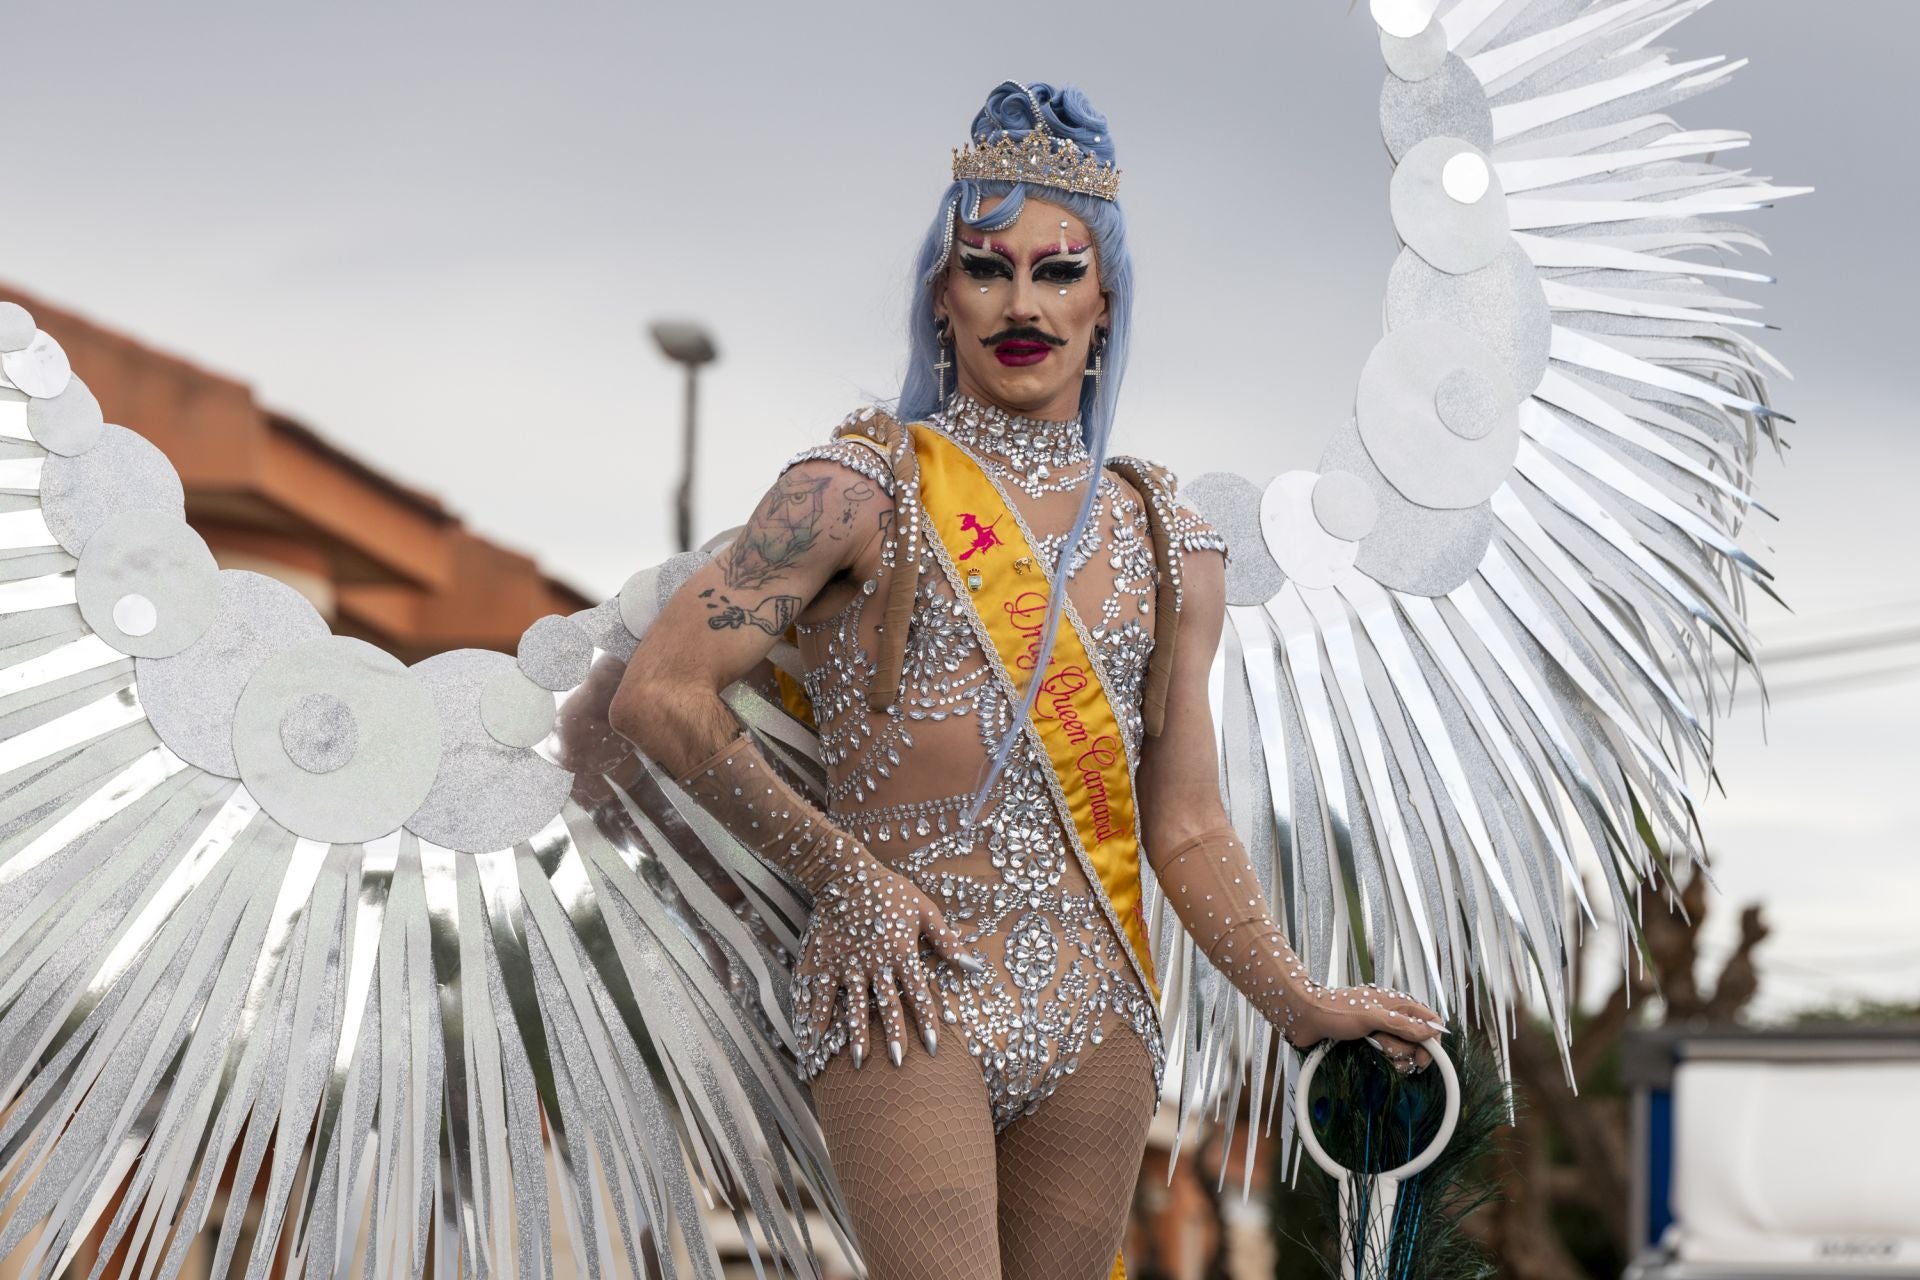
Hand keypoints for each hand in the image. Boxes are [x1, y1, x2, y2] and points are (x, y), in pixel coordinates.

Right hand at [794, 858, 984, 1067]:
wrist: (844, 874)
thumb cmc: (889, 891)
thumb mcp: (924, 910)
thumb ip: (946, 941)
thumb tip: (975, 965)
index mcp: (901, 952)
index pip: (918, 993)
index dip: (926, 1021)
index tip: (933, 1047)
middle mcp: (875, 963)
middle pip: (886, 1005)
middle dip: (893, 1036)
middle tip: (899, 1063)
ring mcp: (847, 965)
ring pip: (852, 1006)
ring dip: (856, 1035)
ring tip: (857, 1062)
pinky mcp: (825, 962)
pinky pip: (820, 994)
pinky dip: (817, 1017)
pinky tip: (816, 1040)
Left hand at [1280, 978, 1445, 1073]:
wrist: (1304, 1018)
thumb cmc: (1333, 1010)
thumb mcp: (1370, 1017)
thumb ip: (1401, 1024)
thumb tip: (1431, 1032)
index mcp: (1396, 1002)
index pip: (1430, 1021)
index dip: (1431, 1041)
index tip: (1422, 1057)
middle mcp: (1392, 1015)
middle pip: (1417, 1040)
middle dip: (1405, 1050)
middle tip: (1385, 1048)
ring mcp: (1381, 1029)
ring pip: (1402, 1050)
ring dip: (1391, 1054)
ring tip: (1371, 1047)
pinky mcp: (1371, 1041)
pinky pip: (1387, 1055)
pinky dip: (1382, 1058)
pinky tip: (1369, 1053)